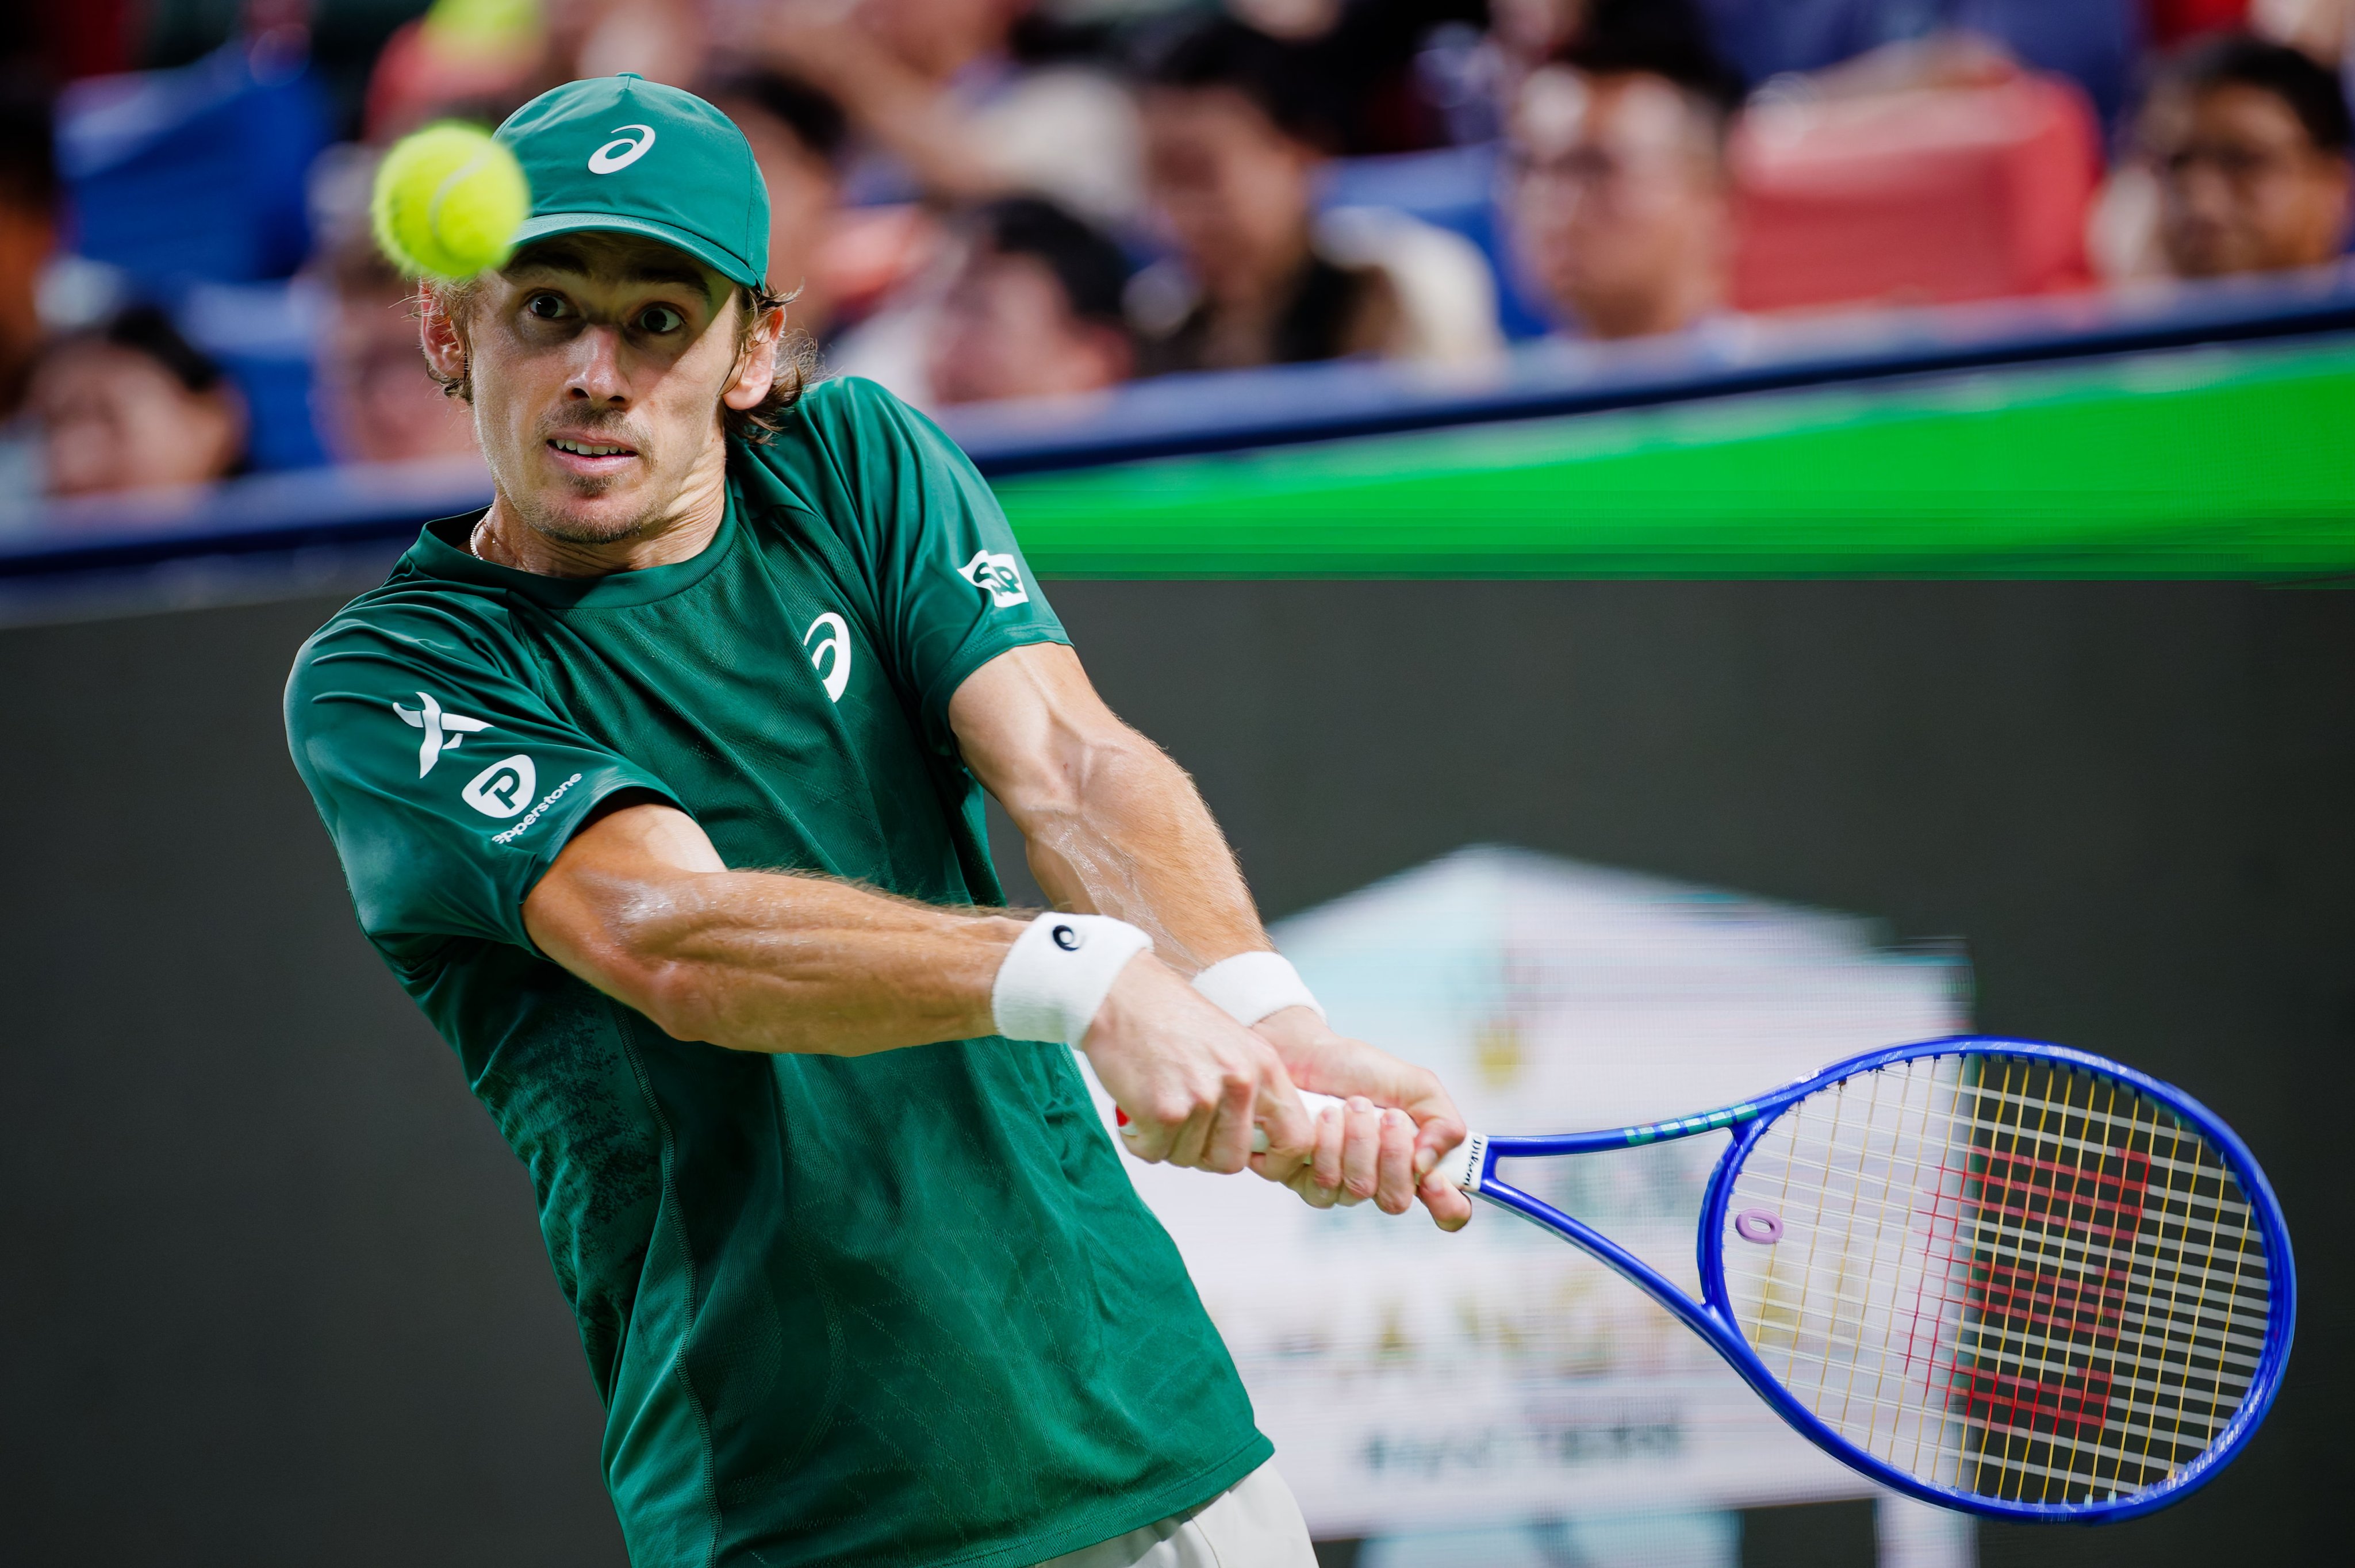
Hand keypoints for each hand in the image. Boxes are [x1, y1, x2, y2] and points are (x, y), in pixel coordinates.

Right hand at [1083, 956, 1315, 1180]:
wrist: (1120, 994)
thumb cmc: (1167, 1016)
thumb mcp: (1231, 1046)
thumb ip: (1250, 1090)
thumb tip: (1255, 1140)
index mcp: (1263, 1067)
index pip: (1296, 1139)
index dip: (1275, 1159)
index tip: (1250, 1156)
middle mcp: (1239, 1083)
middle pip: (1231, 1160)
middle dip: (1203, 1153)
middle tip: (1182, 1128)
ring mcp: (1202, 1099)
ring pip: (1187, 1158)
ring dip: (1166, 1141)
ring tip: (1155, 1103)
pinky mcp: (1164, 1111)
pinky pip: (1153, 1153)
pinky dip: (1139, 1139)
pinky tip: (1135, 1107)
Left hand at [1254, 1007, 1472, 1230]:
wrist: (1305, 1051)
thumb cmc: (1358, 1069)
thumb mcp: (1416, 1085)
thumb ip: (1442, 1121)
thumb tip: (1428, 1164)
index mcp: (1414, 1163)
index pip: (1446, 1209)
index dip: (1447, 1205)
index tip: (1434, 1178)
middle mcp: (1379, 1181)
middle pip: (1397, 1201)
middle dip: (1393, 1154)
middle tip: (1388, 1115)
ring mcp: (1340, 1186)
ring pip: (1358, 1190)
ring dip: (1358, 1140)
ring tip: (1352, 1105)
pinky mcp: (1302, 1180)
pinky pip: (1321, 1184)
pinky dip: (1326, 1144)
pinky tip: (1325, 1117)